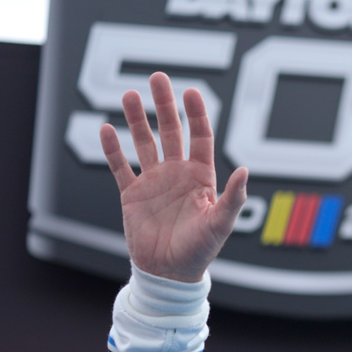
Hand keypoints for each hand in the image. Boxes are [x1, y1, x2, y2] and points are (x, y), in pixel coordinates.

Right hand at [100, 72, 247, 282]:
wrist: (169, 274)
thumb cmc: (200, 250)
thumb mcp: (221, 224)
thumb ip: (233, 197)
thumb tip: (246, 169)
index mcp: (201, 177)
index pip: (200, 137)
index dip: (196, 114)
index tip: (191, 91)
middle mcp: (177, 174)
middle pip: (171, 131)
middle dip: (165, 105)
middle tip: (158, 77)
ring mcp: (153, 182)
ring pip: (143, 142)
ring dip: (136, 119)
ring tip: (130, 95)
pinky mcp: (131, 195)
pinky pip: (120, 166)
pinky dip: (112, 149)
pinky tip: (105, 129)